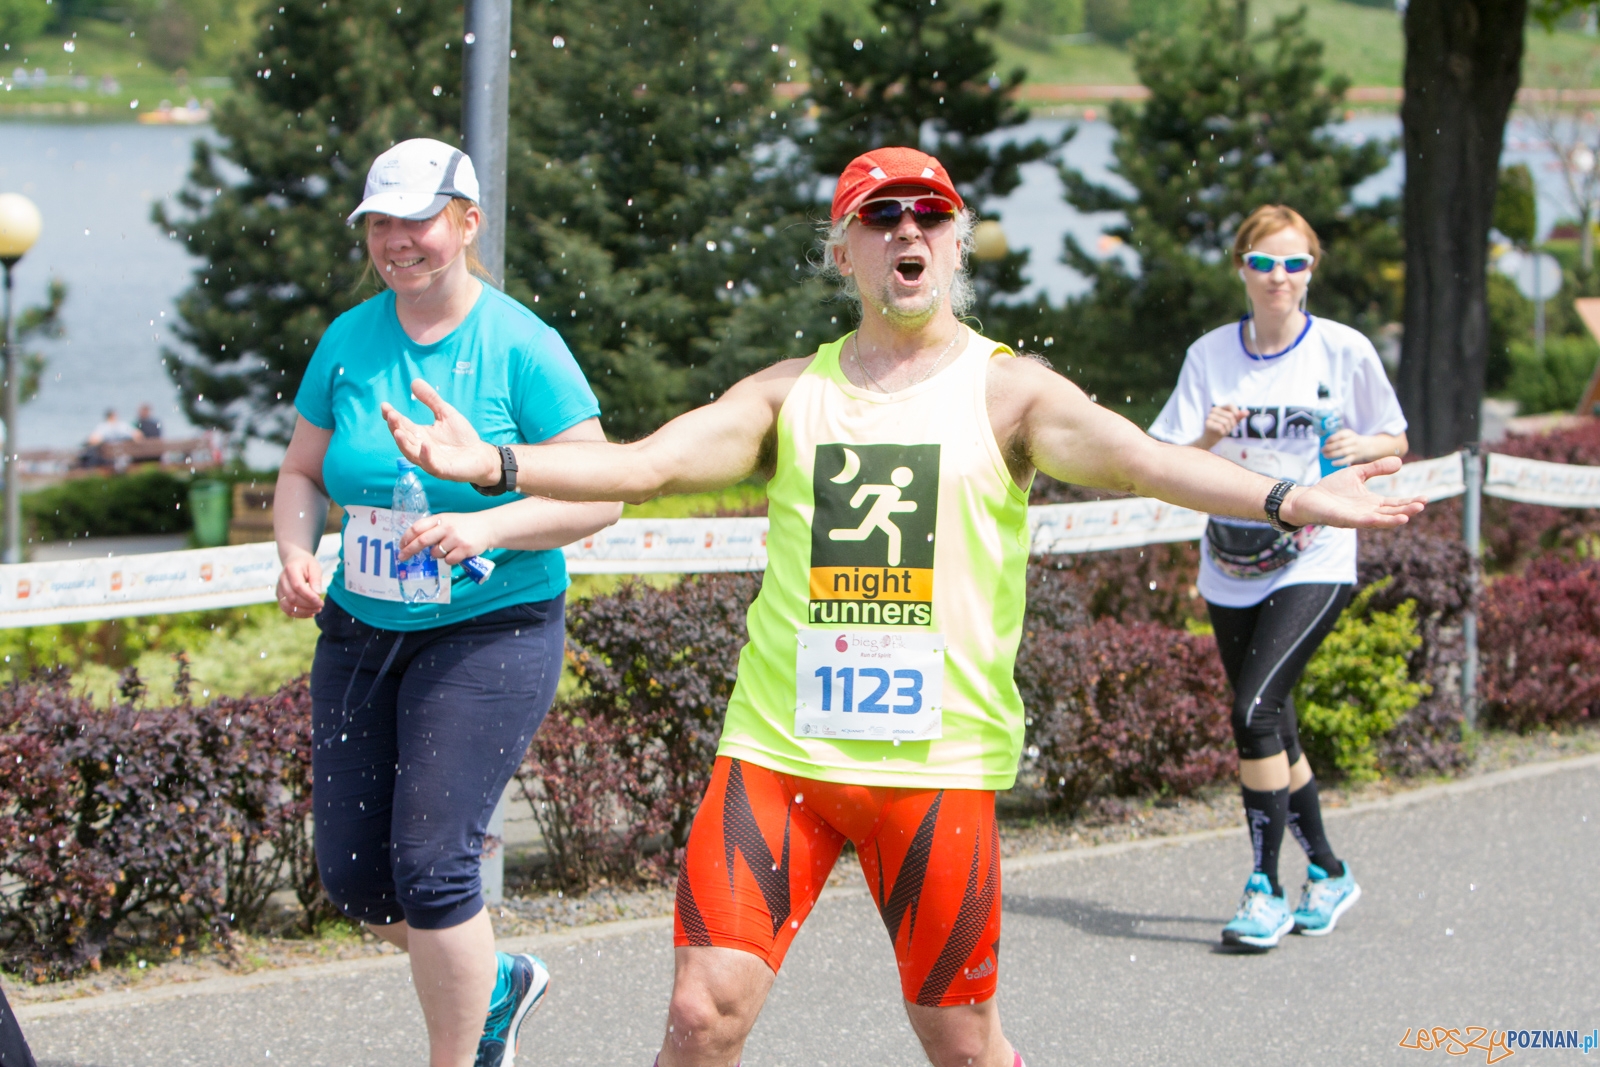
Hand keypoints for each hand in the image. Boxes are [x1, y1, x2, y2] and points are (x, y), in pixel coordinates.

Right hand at [277, 548, 323, 617]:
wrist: (294, 561)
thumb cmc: (307, 564)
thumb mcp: (315, 567)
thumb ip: (316, 580)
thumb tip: (317, 594)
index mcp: (291, 569)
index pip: (297, 586)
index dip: (308, 596)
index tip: (320, 601)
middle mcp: (282, 579)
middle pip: (292, 597)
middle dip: (307, 604)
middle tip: (321, 606)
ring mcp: (279, 588)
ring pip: (287, 605)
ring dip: (303, 611)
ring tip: (317, 610)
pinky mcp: (280, 596)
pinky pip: (286, 609)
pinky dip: (298, 614)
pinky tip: (310, 613)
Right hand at [381, 379, 500, 485]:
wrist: (481, 455)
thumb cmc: (462, 436)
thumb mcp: (445, 413)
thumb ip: (431, 400)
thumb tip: (414, 381)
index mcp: (420, 435)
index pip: (402, 424)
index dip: (392, 416)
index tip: (384, 406)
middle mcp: (421, 447)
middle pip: (403, 438)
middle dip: (395, 427)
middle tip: (390, 415)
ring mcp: (430, 460)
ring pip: (411, 453)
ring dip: (403, 443)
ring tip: (398, 431)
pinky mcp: (443, 470)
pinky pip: (431, 465)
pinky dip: (426, 456)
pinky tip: (425, 445)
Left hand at [398, 511, 497, 565]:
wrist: (488, 527)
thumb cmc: (465, 525)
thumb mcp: (448, 520)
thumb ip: (433, 528)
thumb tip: (413, 542)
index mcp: (440, 518)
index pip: (417, 527)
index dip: (406, 537)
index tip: (401, 545)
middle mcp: (446, 527)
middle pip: (422, 540)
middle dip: (409, 550)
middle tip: (402, 557)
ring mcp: (455, 538)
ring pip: (435, 553)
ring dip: (436, 555)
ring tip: (447, 549)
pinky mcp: (464, 549)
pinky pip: (448, 560)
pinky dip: (449, 560)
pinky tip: (457, 553)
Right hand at [1195, 405, 1244, 449]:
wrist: (1210, 439)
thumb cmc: (1222, 429)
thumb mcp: (1232, 422)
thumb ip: (1239, 417)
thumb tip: (1247, 412)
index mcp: (1220, 408)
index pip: (1230, 405)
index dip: (1236, 411)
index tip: (1237, 418)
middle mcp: (1213, 410)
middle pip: (1230, 415)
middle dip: (1232, 424)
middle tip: (1228, 428)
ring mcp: (1209, 416)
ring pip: (1226, 422)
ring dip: (1228, 429)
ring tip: (1224, 431)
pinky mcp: (1207, 424)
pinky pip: (1220, 427)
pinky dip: (1223, 432)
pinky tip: (1220, 433)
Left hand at [1279, 456, 1424, 529]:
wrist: (1307, 497)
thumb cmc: (1331, 488)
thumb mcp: (1357, 474)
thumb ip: (1376, 468)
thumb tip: (1399, 461)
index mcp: (1372, 503)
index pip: (1395, 504)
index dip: (1410, 502)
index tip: (1425, 498)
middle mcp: (1367, 512)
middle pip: (1391, 513)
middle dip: (1406, 510)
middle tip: (1421, 506)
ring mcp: (1356, 518)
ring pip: (1378, 520)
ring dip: (1392, 519)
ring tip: (1408, 516)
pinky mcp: (1343, 520)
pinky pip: (1359, 521)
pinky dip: (1370, 521)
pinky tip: (1379, 518)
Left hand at [1320, 428, 1363, 466]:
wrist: (1368, 446)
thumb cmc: (1351, 441)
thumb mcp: (1347, 435)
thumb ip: (1337, 438)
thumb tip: (1324, 445)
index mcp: (1349, 434)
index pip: (1341, 435)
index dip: (1332, 438)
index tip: (1325, 442)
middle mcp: (1353, 440)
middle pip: (1340, 444)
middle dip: (1329, 447)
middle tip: (1322, 450)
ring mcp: (1355, 449)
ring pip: (1343, 452)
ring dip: (1332, 454)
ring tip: (1325, 456)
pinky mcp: (1355, 457)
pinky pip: (1347, 460)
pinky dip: (1339, 462)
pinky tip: (1332, 463)